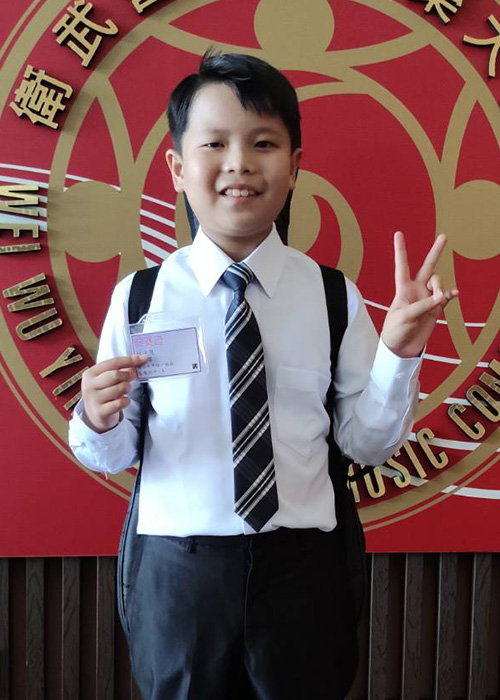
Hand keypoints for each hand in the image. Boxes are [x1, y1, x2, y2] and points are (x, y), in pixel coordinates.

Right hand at [81, 355, 147, 432]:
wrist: (93, 415)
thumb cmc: (103, 393)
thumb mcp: (106, 379)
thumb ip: (119, 370)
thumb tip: (139, 361)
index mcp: (91, 373)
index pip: (113, 362)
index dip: (130, 360)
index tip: (144, 359)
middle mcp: (90, 386)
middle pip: (116, 375)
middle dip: (128, 375)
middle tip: (133, 377)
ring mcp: (94, 399)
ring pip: (119, 388)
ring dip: (127, 388)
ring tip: (126, 390)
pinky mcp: (100, 412)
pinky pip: (120, 403)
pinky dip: (126, 401)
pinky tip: (123, 400)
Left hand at [381, 232, 458, 357]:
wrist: (401, 348)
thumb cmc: (395, 330)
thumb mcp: (404, 317)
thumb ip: (421, 305)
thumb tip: (440, 298)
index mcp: (402, 289)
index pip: (402, 266)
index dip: (401, 250)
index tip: (398, 233)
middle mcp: (416, 290)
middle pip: (427, 267)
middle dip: (435, 252)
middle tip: (443, 236)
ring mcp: (427, 298)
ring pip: (438, 282)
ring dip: (439, 287)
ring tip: (438, 299)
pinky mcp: (436, 309)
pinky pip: (446, 297)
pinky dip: (450, 294)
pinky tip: (454, 294)